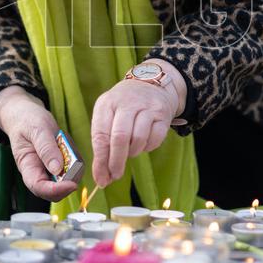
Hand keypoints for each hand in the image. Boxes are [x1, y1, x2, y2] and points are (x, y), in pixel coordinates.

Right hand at [0, 86, 77, 200]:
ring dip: (73, 171)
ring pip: (66, 182)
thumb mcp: (36, 129)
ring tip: (70, 150)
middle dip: (68, 182)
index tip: (71, 184)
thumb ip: (46, 148)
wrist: (26, 115)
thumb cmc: (27, 121)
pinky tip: (71, 149)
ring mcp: (49, 170)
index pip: (39, 188)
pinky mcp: (59, 165)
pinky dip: (76, 163)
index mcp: (27, 167)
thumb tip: (57, 169)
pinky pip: (71, 171)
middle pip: (54, 191)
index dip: (56, 190)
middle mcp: (38, 173)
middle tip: (75, 164)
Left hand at [89, 61, 185, 187]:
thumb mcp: (108, 114)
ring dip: (133, 153)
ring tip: (130, 152)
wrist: (150, 84)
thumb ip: (103, 142)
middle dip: (116, 162)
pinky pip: (155, 139)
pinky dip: (148, 147)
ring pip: (138, 139)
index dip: (100, 160)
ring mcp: (146, 107)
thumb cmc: (123, 106)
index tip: (100, 178)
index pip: (100, 135)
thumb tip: (102, 176)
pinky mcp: (162, 113)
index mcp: (106, 103)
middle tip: (114, 176)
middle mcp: (126, 102)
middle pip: (120, 138)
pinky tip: (143, 144)